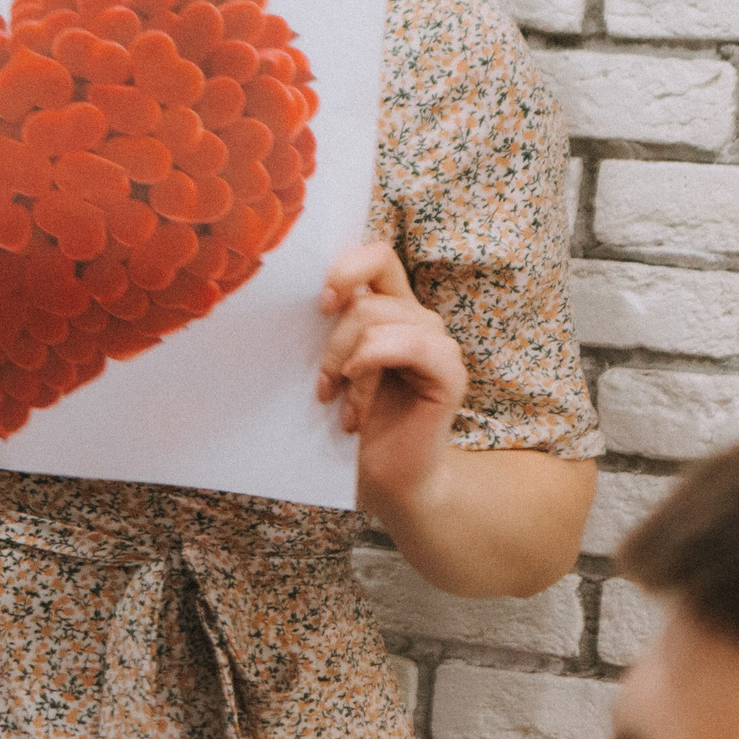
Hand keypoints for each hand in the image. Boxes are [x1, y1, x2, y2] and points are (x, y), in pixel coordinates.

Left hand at [317, 242, 466, 515]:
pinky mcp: (451, 372)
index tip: (319, 304)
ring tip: (338, 404)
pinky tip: (355, 406)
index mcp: (388, 309)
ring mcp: (436, 343)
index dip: (346, 267)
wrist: (385, 483)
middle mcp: (416, 317)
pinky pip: (414, 345)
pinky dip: (374, 366)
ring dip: (346, 363)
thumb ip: (325, 330)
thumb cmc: (349, 426)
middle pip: (373, 281)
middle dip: (335, 329)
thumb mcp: (328, 368)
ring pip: (379, 317)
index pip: (376, 255)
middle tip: (322, 378)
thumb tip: (288, 297)